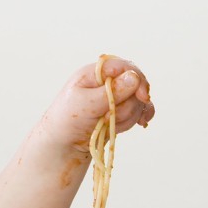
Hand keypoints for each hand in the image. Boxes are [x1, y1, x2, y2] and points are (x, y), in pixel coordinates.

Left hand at [40, 56, 154, 152]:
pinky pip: (141, 109)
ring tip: (105, 124)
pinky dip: (141, 117)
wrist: (64, 141)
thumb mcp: (85, 104)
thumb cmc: (67, 119)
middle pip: (135, 86)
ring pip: (138, 102)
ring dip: (126, 117)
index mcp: (96, 73)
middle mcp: (108, 81)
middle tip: (105, 118)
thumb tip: (134, 77)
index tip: (143, 97)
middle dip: (125, 106)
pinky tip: (141, 123)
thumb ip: (110, 92)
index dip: (137, 79)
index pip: (125, 67)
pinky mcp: (122, 108)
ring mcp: (117, 95)